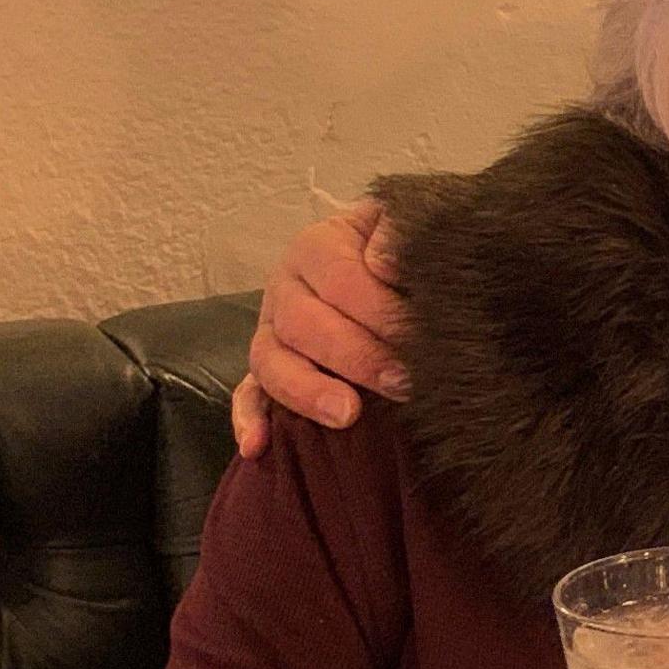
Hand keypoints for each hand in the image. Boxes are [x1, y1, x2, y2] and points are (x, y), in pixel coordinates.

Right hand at [233, 199, 409, 456]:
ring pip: (271, 362)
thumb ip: (398, 230)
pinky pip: (247, 394)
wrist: (392, 263)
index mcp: (318, 247)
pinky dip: (248, 419)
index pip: (341, 279)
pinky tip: (256, 447)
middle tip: (403, 382)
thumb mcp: (405, 222)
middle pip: (302, 323)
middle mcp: (286, 288)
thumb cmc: (403, 248)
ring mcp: (272, 331)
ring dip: (307, 391)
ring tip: (347, 414)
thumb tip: (381, 265)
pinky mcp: (268, 369)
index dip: (380, 311)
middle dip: (356, 356)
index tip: (421, 339)